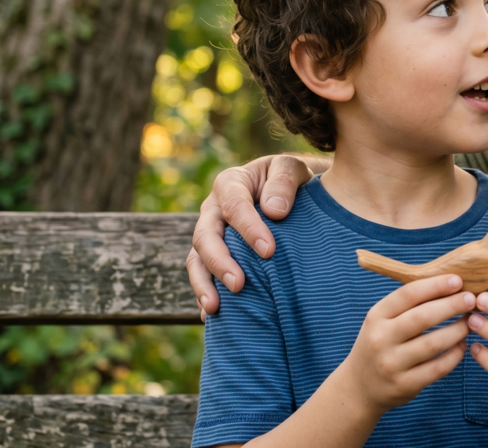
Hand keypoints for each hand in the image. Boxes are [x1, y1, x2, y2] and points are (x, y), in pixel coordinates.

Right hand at [186, 154, 322, 319]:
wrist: (287, 190)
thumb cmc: (289, 178)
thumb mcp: (290, 168)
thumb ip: (284, 182)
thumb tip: (274, 211)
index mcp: (230, 184)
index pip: (234, 206)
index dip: (249, 228)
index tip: (269, 251)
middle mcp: (213, 210)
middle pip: (205, 236)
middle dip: (219, 262)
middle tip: (238, 285)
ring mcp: (210, 235)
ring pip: (196, 260)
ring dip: (204, 284)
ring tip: (214, 308)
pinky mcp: (213, 256)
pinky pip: (202, 276)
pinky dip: (204, 295)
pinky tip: (210, 318)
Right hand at [339, 274, 476, 417]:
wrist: (359, 387)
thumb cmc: (379, 344)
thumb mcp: (382, 320)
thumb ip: (408, 305)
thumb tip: (449, 283)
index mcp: (376, 316)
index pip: (408, 294)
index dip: (435, 285)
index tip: (458, 280)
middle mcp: (381, 339)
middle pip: (423, 317)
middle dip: (452, 305)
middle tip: (472, 299)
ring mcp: (392, 364)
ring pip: (433, 344)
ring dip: (457, 330)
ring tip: (470, 322)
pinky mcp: (404, 385)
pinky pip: (437, 368)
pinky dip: (454, 355)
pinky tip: (462, 345)